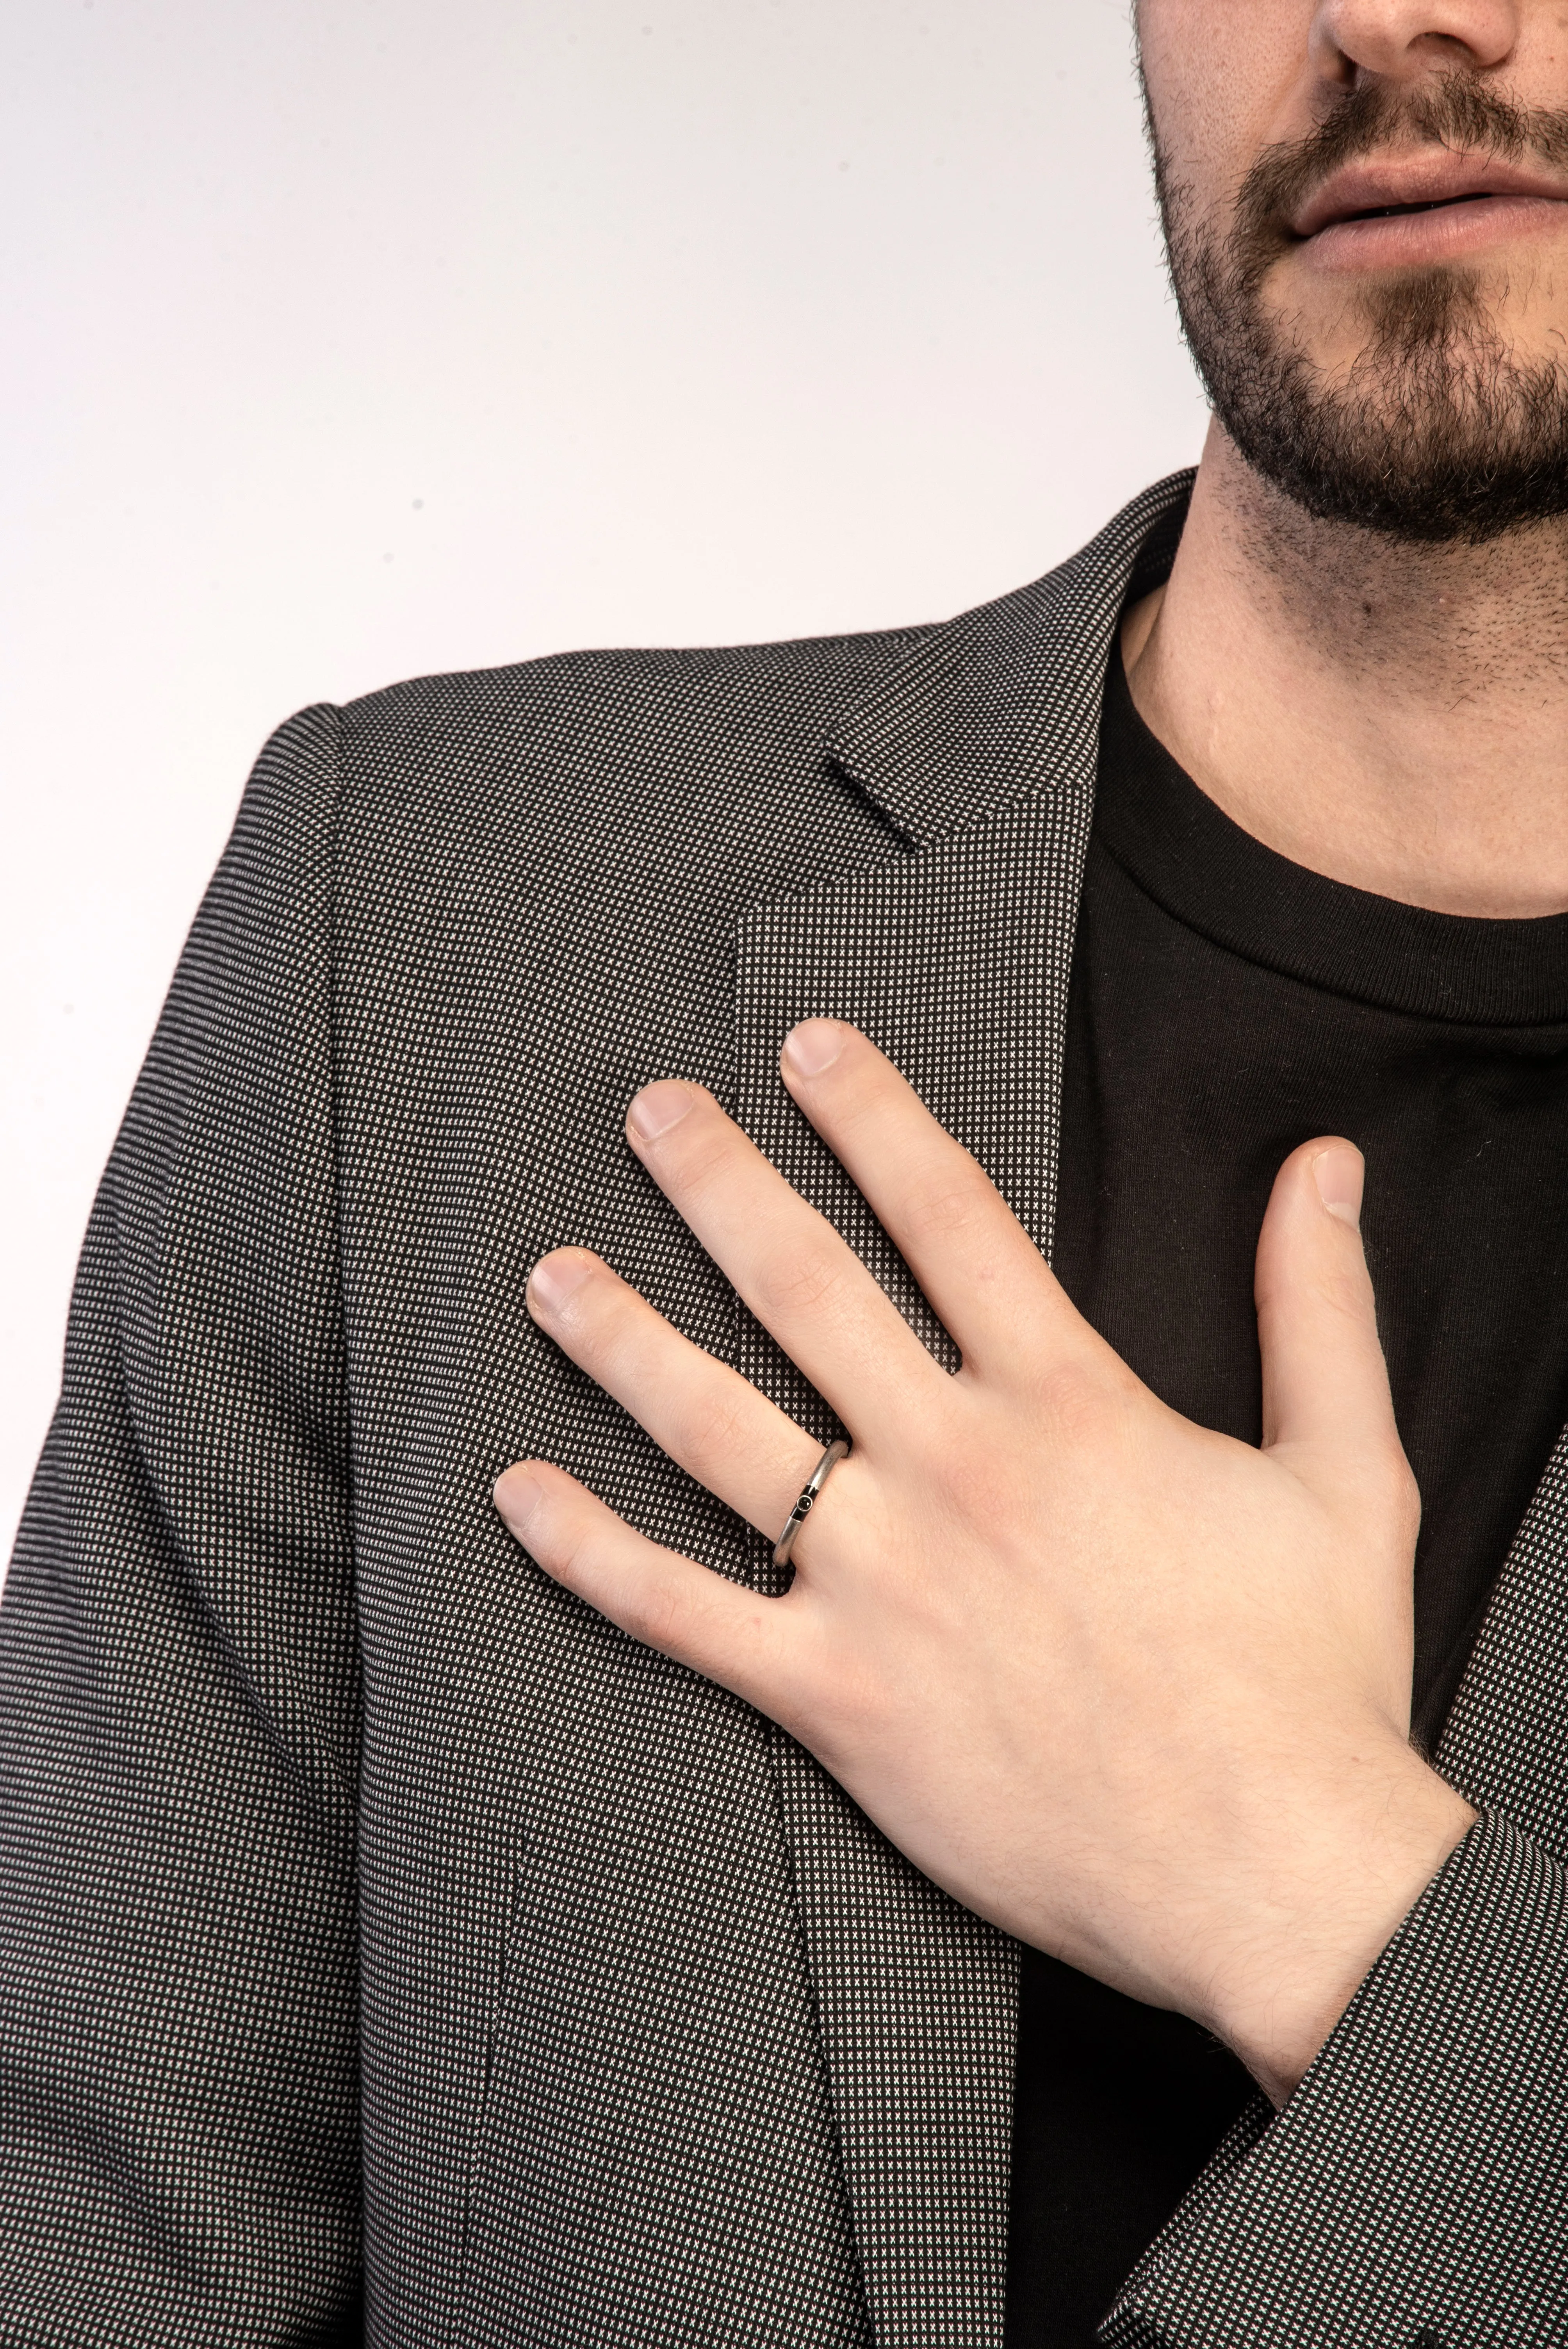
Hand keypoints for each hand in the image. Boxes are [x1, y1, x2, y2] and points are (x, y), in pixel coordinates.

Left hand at [494, 1019, 1474, 2102]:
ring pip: (716, 1431)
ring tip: (550, 1277)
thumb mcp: (1349, 1471)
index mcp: (1069, 1407)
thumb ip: (1319, 1307)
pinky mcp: (837, 1698)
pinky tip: (518, 1495)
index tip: (807, 1047)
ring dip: (622, 1342)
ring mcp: (883, 1585)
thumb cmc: (1314, 1679)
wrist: (1277, 1871)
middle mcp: (954, 1472)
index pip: (949, 1218)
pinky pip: (681, 1614)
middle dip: (718, 1185)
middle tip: (650, 1111)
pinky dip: (589, 1554)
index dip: (873, 1117)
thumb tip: (1325, 1168)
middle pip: (806, 1289)